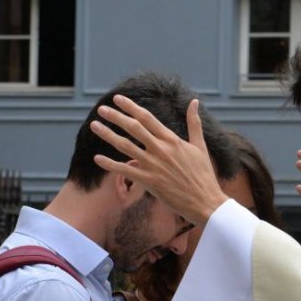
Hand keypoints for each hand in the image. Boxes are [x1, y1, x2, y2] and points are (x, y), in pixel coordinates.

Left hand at [90, 96, 228, 224]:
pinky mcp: (149, 182)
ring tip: (95, 125)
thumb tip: (194, 102)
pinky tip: (97, 158)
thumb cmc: (203, 175)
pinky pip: (125, 170)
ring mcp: (154, 165)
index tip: (117, 99)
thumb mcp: (200, 146)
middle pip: (133, 128)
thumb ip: (194, 123)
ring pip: (125, 146)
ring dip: (108, 134)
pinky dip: (110, 164)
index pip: (147, 118)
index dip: (130, 107)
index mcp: (172, 139)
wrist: (205, 201)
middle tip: (101, 109)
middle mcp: (161, 149)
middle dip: (115, 116)